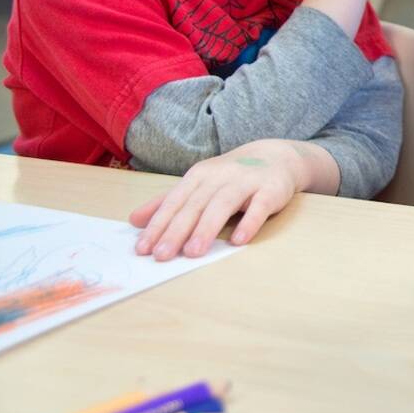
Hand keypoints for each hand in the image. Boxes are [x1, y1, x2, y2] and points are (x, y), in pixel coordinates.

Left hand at [128, 139, 310, 260]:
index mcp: (199, 176)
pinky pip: (259, 207)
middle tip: (163, 256)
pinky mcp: (271, 190)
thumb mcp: (198, 184)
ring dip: (207, 228)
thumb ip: (168, 202)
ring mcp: (247, 182)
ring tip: (194, 253)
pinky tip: (238, 241)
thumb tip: (134, 220)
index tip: (143, 248)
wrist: (278, 156)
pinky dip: (249, 223)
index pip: (175, 202)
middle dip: (177, 230)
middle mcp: (220, 176)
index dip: (158, 224)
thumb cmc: (232, 176)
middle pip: (195, 205)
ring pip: (223, 205)